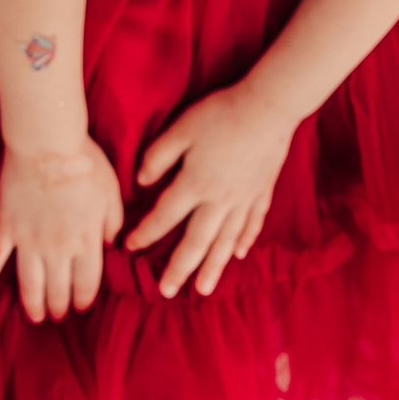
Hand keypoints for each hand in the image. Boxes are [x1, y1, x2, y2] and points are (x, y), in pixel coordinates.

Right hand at [0, 138, 124, 322]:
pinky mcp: (5, 227)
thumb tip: (111, 245)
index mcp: (87, 239)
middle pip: (58, 289)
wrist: (46, 143)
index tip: (81, 307)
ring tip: (35, 316)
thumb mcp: (112, 191)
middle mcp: (58, 248)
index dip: (84, 299)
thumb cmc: (84, 162)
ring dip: (33, 304)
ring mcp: (29, 240)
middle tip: (57, 316)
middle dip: (59, 307)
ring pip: (30, 284)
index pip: (87, 283)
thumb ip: (113, 222)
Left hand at [125, 83, 297, 297]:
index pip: (164, 217)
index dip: (144, 233)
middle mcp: (219, 200)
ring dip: (213, 267)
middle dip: (179, 268)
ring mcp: (244, 199)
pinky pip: (252, 224)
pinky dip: (245, 241)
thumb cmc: (221, 114)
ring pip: (225, 242)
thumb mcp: (181, 129)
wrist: (269, 107)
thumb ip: (158, 156)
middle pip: (196, 242)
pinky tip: (239, 255)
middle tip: (166, 292)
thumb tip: (141, 182)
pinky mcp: (262, 192)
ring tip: (204, 289)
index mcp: (194, 184)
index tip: (129, 247)